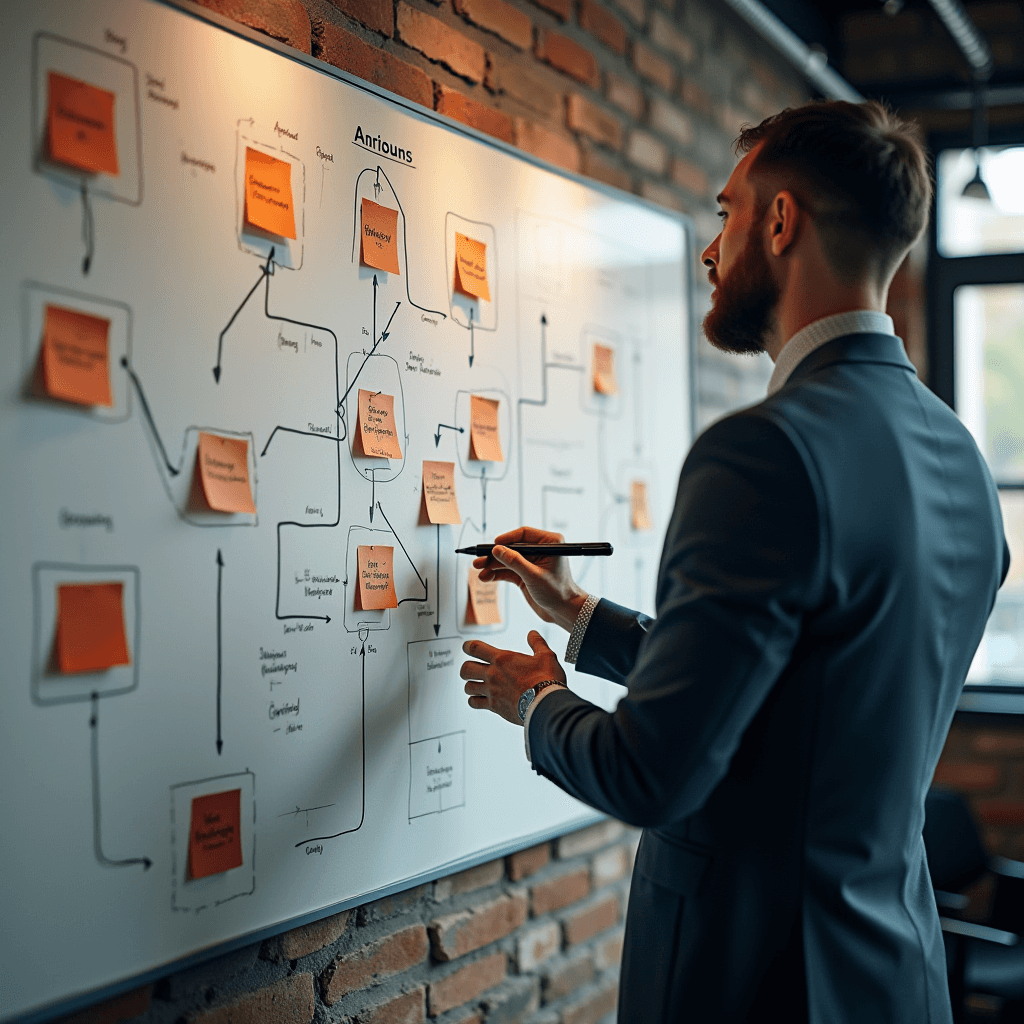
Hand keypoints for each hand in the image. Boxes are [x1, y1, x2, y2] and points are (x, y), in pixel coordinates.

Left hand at [461, 632, 566, 725]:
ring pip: (468, 687)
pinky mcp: (493, 706)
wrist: (545, 704)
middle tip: (472, 668)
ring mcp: (492, 691)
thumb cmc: (546, 680)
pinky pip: (474, 703)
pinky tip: (480, 700)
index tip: (467, 647)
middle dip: (466, 668)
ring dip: (470, 685)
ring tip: (476, 685)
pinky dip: (474, 701)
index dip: (468, 646)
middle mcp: (493, 674)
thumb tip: (532, 634)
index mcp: (502, 659)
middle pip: (465, 668)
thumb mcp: (546, 656)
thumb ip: (537, 643)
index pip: (475, 648)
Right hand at [473, 526, 587, 631]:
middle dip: (495, 555)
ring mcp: (531, 562)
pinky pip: (508, 570)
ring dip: (493, 565)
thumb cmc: (558, 592)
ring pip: (507, 559)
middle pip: (512, 547)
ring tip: (479, 570)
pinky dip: (497, 573)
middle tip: (479, 559)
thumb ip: (515, 562)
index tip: (493, 545)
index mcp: (550, 543)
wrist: (563, 612)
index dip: (506, 539)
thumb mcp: (534, 576)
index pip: (524, 534)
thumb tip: (497, 550)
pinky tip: (486, 577)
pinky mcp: (525, 573)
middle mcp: (540, 550)